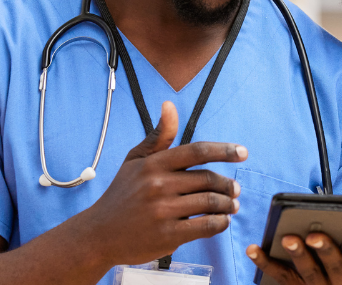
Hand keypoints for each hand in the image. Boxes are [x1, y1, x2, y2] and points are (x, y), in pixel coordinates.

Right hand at [73, 101, 247, 265]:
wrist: (99, 234)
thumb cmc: (121, 195)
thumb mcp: (134, 161)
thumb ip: (158, 137)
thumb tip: (169, 105)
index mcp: (153, 164)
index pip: (197, 151)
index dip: (224, 150)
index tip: (243, 152)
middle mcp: (158, 185)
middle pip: (208, 180)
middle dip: (228, 185)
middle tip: (235, 189)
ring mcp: (163, 211)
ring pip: (211, 203)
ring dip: (228, 205)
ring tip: (231, 205)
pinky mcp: (168, 235)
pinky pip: (206, 226)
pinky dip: (220, 223)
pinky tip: (221, 221)